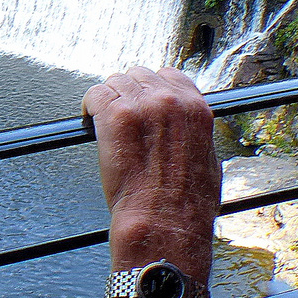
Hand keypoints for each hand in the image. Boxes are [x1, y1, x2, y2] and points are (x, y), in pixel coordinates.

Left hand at [82, 67, 220, 278]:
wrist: (164, 221)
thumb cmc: (186, 204)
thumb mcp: (208, 160)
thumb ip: (195, 135)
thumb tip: (185, 131)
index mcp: (196, 109)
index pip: (169, 76)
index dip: (152, 89)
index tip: (142, 100)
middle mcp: (171, 100)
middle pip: (139, 76)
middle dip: (129, 93)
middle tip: (121, 114)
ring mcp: (142, 105)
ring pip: (116, 82)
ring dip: (109, 99)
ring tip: (104, 119)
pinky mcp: (116, 116)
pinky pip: (96, 94)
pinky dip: (90, 105)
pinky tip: (89, 120)